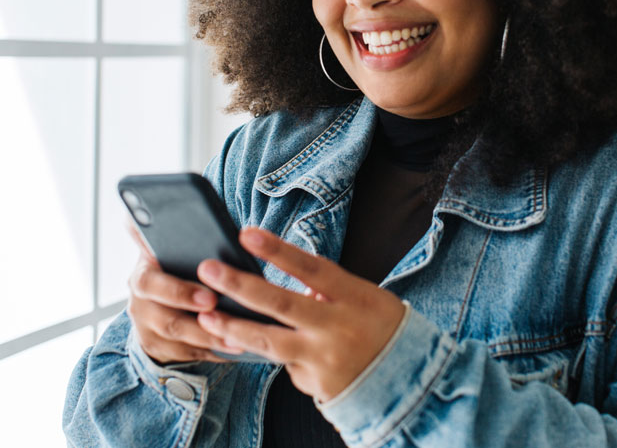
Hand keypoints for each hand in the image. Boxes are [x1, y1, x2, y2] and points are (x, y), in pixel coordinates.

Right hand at [125, 224, 242, 364]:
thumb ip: (181, 237)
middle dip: (200, 324)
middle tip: (234, 327)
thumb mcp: (174, 246)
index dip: (180, 293)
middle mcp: (139, 302)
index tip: (211, 297)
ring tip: (240, 340)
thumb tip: (206, 227)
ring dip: (211, 340)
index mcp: (144, 272)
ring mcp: (146, 327)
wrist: (157, 291)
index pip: (151, 283)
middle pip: (166, 319)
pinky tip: (236, 348)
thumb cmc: (178, 262)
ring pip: (179, 340)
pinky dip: (212, 351)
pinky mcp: (157, 347)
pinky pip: (187, 353)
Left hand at [194, 227, 406, 402]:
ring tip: (206, 315)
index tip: (246, 233)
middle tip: (208, 269)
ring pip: (270, 342)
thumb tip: (297, 285)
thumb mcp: (366, 298)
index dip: (278, 250)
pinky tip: (282, 351)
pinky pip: (287, 366)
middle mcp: (338, 327)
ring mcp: (325, 358)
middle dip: (240, 285)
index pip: (311, 267)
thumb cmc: (384, 327)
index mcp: (354, 296)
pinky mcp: (317, 384)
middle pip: (281, 303)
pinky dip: (280, 355)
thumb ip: (330, 289)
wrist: (410, 378)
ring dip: (233, 327)